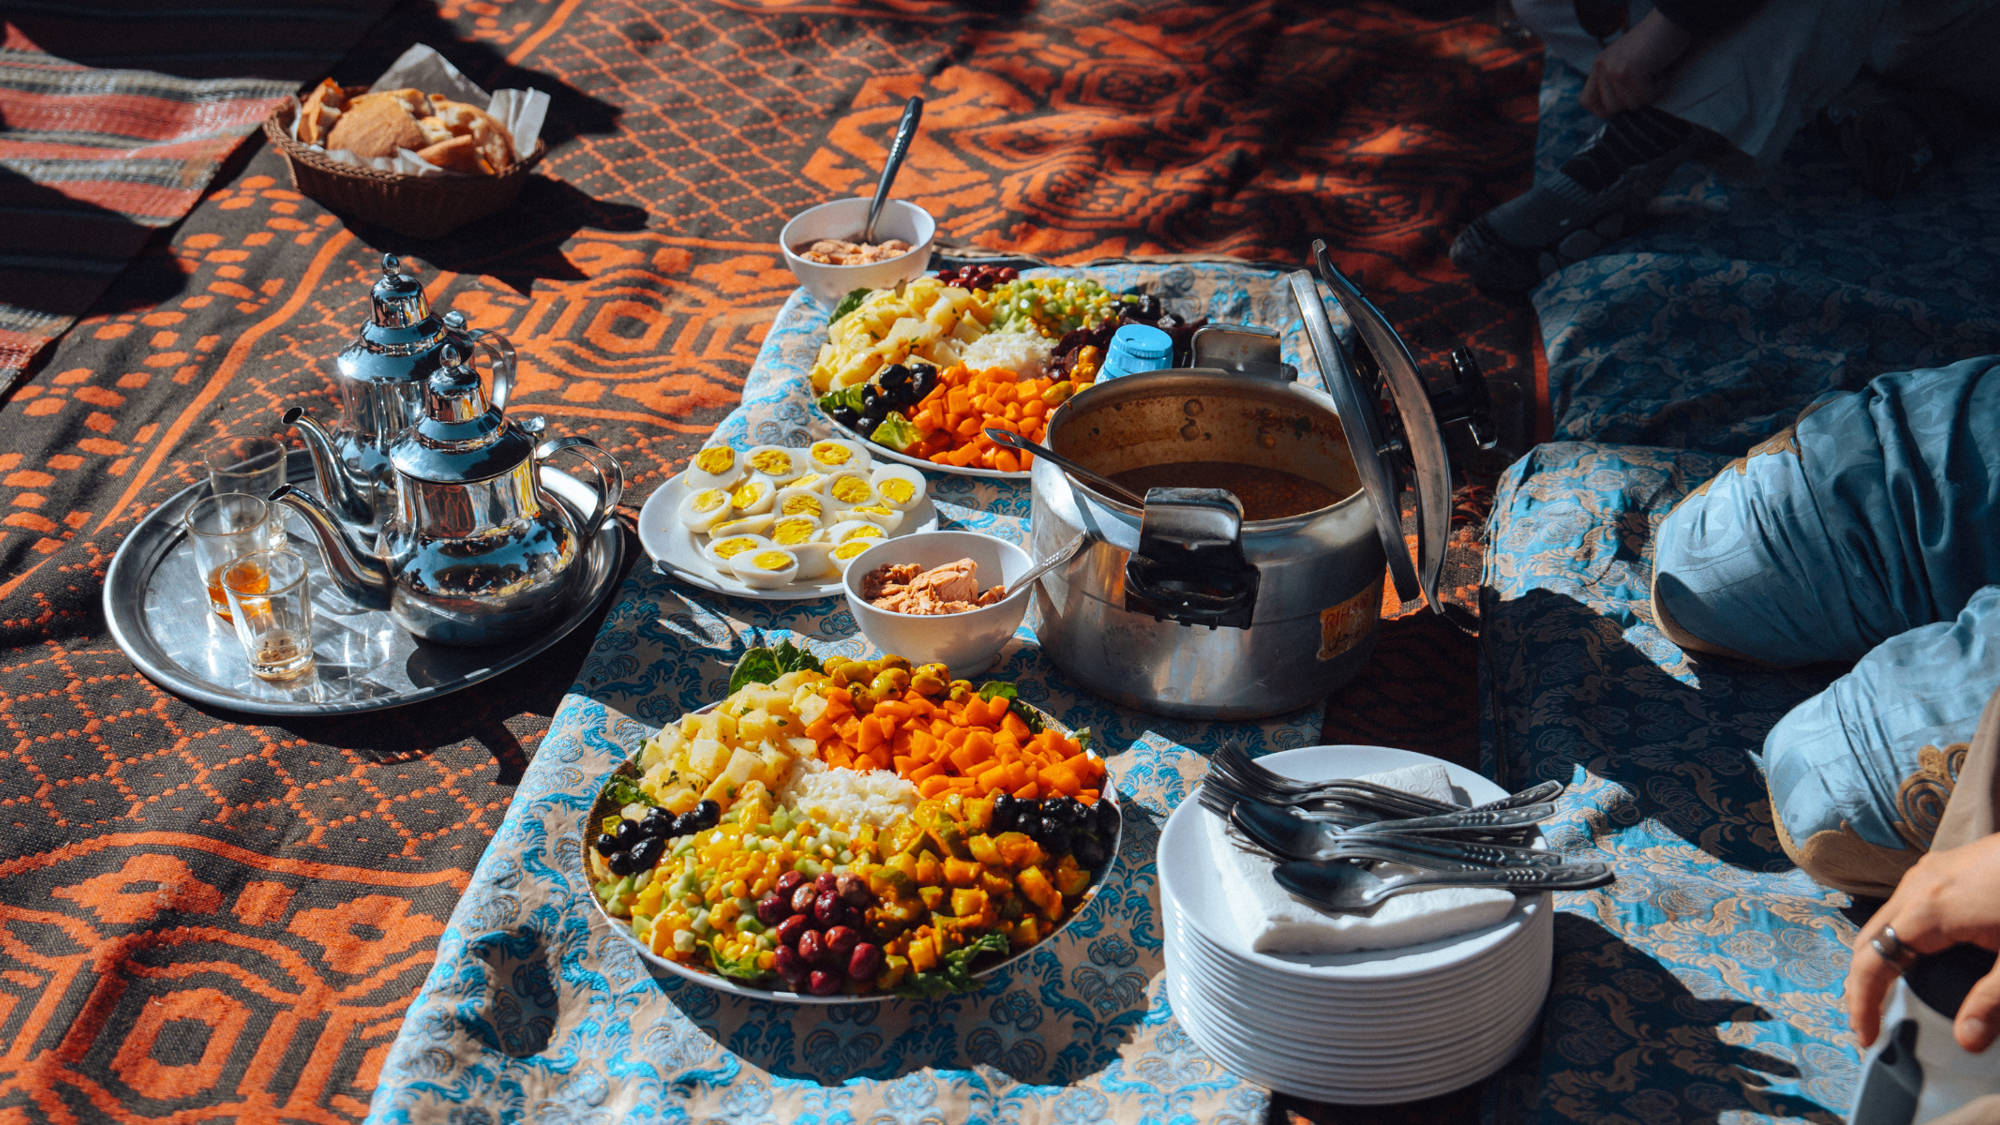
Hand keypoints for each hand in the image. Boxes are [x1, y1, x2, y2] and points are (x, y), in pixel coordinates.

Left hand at [1580, 9, 1693, 116]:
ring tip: (1651, 73)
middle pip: (1610, 109)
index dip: (1602, 110)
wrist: (1670, 21)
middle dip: (1631, 102)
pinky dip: (1658, 87)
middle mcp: (1602, 67)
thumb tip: (1611, 109)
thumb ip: (1613, 81)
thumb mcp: (1624, 61)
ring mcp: (1614, 69)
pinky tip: (1658, 70)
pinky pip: (1646, 96)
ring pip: (1630, 105)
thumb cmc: (1653, 42)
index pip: (1585, 101)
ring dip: (1647, 94)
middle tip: (1642, 82)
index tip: (1620, 103)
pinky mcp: (1629, 72)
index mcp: (1598, 65)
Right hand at [1846, 832, 1999, 1052]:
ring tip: (1886, 992)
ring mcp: (1927, 871)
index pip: (1873, 961)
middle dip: (1860, 983)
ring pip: (1883, 919)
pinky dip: (1894, 935)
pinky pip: (1902, 905)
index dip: (1863, 1002)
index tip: (1866, 1037)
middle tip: (1869, 1021)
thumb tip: (1967, 1041)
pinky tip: (1915, 953)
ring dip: (1876, 956)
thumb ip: (1992, 1000)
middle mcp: (1916, 886)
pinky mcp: (1942, 866)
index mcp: (1928, 910)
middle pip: (1867, 938)